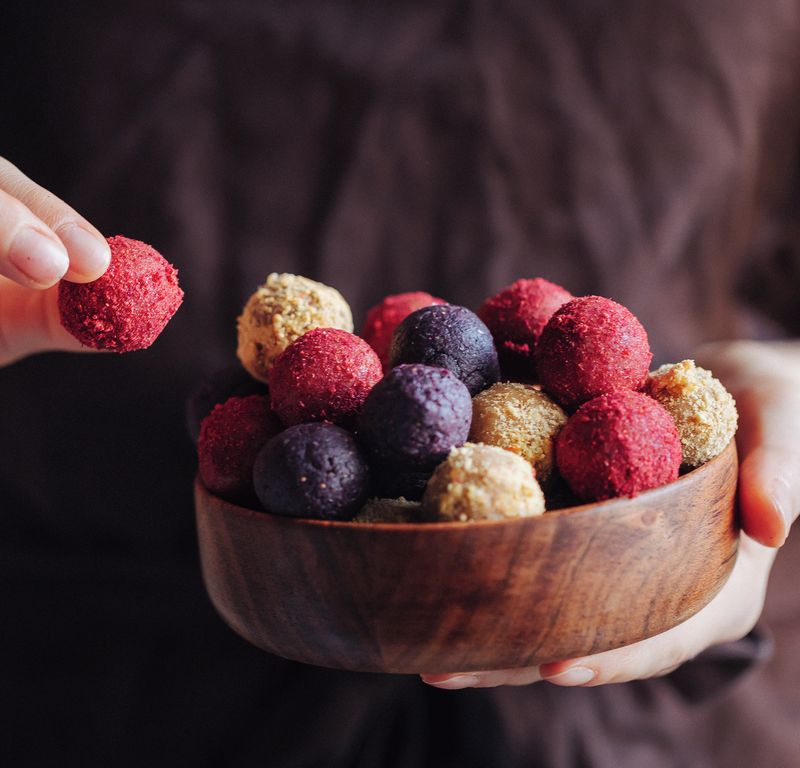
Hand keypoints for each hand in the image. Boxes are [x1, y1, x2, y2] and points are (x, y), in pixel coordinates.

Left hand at [422, 341, 799, 688]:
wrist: (729, 385)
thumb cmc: (772, 405)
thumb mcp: (787, 420)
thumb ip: (782, 467)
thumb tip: (773, 523)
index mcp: (717, 587)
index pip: (664, 637)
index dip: (612, 655)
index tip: (554, 666)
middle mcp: (659, 592)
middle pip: (585, 639)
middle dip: (515, 659)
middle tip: (443, 669)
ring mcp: (615, 569)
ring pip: (546, 613)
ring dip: (483, 630)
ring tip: (415, 643)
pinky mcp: (580, 537)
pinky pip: (531, 561)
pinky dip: (485, 569)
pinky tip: (428, 569)